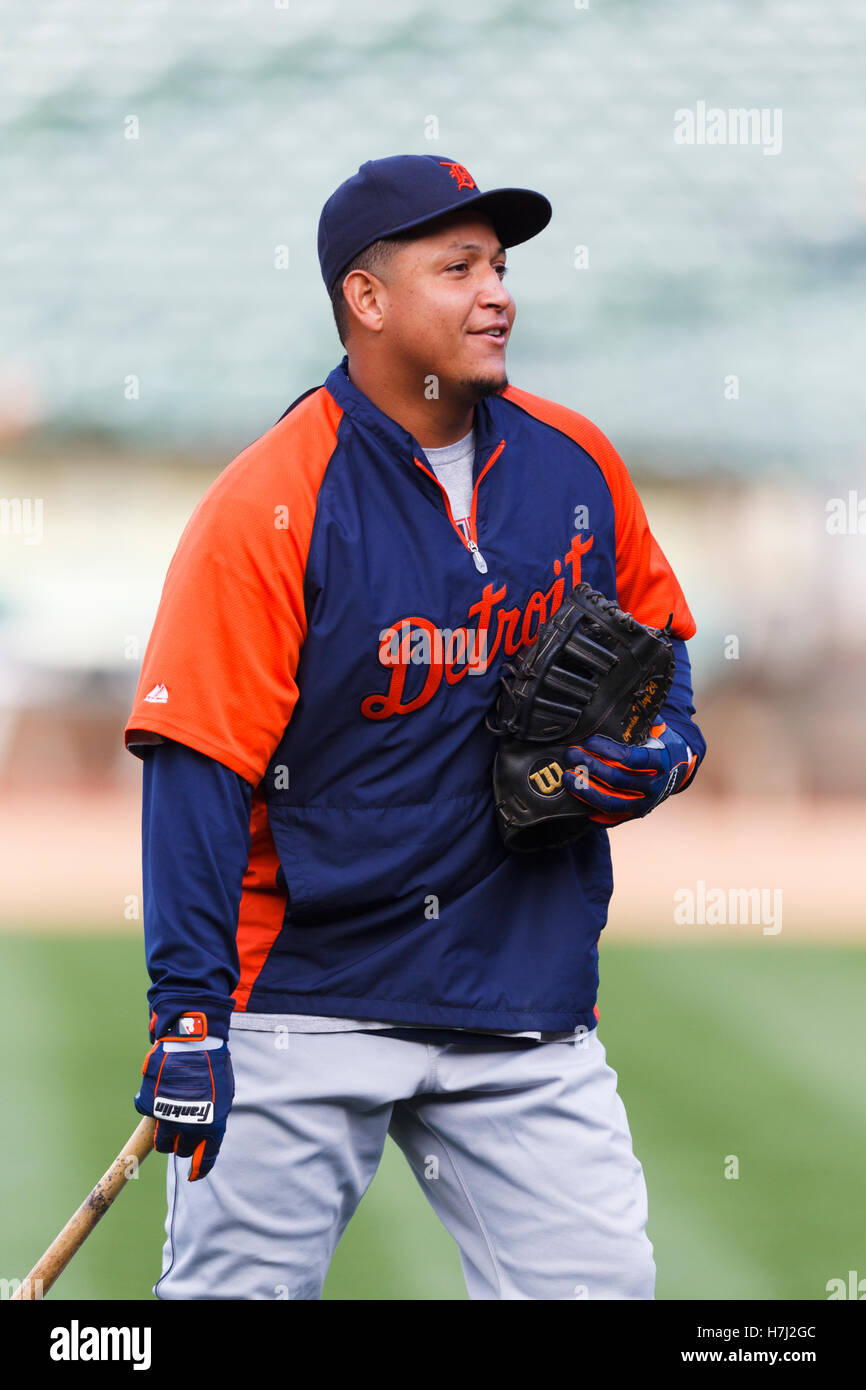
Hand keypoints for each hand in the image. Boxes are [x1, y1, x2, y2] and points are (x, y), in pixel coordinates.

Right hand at [134, 1015, 233, 1180]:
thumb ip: (214, 1116)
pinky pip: (150, 1117)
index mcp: (213, 1126)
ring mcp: (168, 1117)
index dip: (198, 1169)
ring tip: (172, 1115)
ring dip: (167, 1134)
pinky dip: (155, 1110)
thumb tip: (205, 1133)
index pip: (205, 1158)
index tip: (192, 1175)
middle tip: (184, 1127)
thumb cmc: (212, 1064)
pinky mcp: (150, 1106)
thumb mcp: (222, 1093)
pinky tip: (163, 1094)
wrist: (194, 1042)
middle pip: (181, 1150)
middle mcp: (190, 1127)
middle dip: (183, 1143)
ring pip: (164, 1142)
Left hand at [562, 722, 696, 826]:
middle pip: (617, 780)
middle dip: (591, 766)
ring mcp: (644, 804)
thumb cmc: (661, 745)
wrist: (677, 770)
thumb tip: (619, 703)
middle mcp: (653, 786)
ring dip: (586, 790)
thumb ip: (640, 720)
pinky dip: (592, 810)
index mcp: (660, 762)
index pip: (631, 759)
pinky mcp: (633, 814)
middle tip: (572, 755)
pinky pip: (610, 817)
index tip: (590, 742)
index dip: (608, 750)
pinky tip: (576, 799)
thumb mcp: (657, 730)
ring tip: (568, 777)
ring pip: (611, 802)